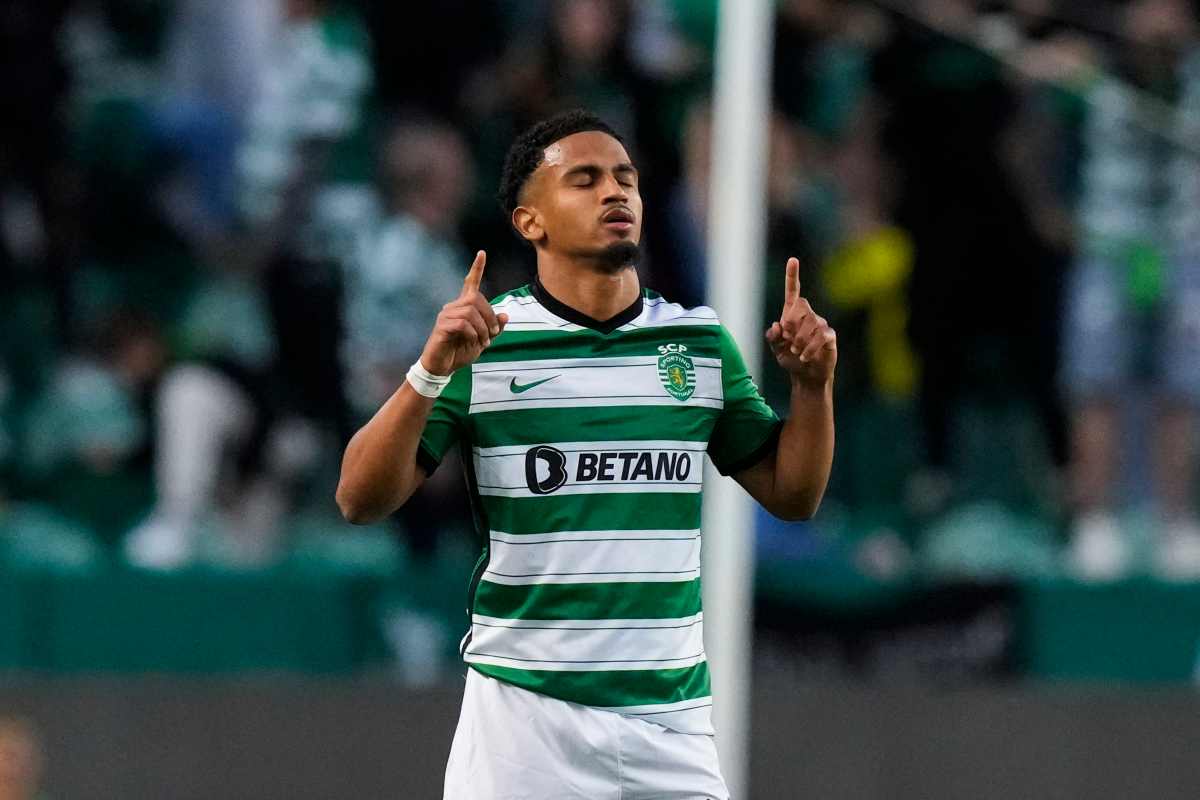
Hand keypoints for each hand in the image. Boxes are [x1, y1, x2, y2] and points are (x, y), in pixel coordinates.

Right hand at [418, 250, 508, 375]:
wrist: (442, 367)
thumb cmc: (460, 352)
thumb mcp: (483, 341)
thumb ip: (494, 328)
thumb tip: (505, 315)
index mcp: (463, 308)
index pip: (469, 284)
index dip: (476, 268)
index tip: (482, 253)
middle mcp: (453, 307)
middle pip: (476, 299)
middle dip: (489, 316)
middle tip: (493, 334)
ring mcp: (445, 315)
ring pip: (471, 311)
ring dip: (483, 328)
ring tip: (484, 342)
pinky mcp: (441, 326)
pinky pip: (462, 323)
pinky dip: (473, 333)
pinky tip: (473, 341)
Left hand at [765, 256, 836, 388]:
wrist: (805, 376)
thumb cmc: (790, 359)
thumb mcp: (776, 349)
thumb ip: (772, 336)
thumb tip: (777, 324)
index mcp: (792, 314)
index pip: (793, 291)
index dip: (792, 276)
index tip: (792, 260)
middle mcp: (808, 315)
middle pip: (801, 307)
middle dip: (792, 324)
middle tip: (788, 340)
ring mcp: (820, 324)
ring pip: (811, 323)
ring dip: (799, 340)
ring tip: (796, 352)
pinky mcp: (829, 336)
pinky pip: (821, 336)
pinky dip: (809, 348)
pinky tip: (804, 357)